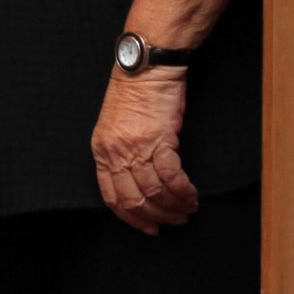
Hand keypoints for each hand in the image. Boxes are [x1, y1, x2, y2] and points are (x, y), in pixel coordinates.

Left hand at [91, 66, 198, 234]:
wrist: (147, 66)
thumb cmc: (136, 93)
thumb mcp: (118, 127)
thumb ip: (123, 154)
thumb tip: (140, 182)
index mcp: (101, 150)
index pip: (111, 196)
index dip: (131, 217)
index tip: (148, 227)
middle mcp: (115, 152)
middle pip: (133, 199)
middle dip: (156, 217)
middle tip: (174, 221)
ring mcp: (135, 146)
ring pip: (153, 191)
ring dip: (174, 207)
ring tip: (187, 209)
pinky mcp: (159, 138)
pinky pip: (171, 176)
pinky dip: (183, 191)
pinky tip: (191, 195)